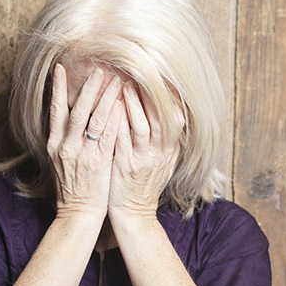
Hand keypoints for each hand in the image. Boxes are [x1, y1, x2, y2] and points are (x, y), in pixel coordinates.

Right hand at [47, 63, 123, 219]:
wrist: (77, 213)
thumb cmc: (73, 186)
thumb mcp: (61, 159)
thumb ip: (65, 137)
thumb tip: (70, 114)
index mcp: (55, 144)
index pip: (55, 110)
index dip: (57, 88)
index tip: (60, 67)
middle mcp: (66, 146)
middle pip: (76, 110)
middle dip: (88, 88)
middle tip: (98, 68)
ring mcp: (82, 155)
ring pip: (93, 120)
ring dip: (105, 98)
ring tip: (115, 80)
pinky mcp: (98, 163)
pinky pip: (107, 137)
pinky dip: (114, 119)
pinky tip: (122, 105)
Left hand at [108, 82, 184, 219]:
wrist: (134, 213)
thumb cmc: (145, 184)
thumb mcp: (164, 162)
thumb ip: (167, 140)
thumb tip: (173, 113)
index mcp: (170, 150)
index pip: (176, 118)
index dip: (170, 97)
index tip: (162, 78)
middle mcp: (159, 153)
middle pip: (160, 117)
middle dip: (151, 94)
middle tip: (141, 72)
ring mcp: (142, 159)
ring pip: (142, 126)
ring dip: (133, 103)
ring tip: (124, 83)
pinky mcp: (124, 166)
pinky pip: (121, 139)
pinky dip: (117, 121)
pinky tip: (110, 106)